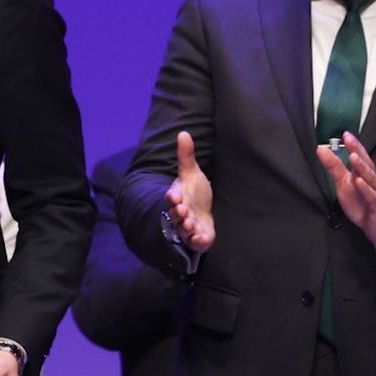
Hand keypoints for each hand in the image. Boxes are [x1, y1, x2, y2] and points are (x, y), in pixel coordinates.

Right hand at [165, 131, 214, 251]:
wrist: (204, 212)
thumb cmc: (196, 193)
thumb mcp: (192, 173)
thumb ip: (186, 156)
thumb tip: (183, 133)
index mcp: (177, 198)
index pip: (171, 198)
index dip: (172, 197)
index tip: (174, 195)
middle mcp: (180, 214)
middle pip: (175, 215)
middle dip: (178, 214)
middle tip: (183, 211)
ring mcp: (188, 228)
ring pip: (183, 230)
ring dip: (186, 228)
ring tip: (191, 224)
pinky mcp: (198, 239)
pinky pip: (195, 243)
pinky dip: (198, 242)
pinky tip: (203, 238)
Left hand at [318, 131, 375, 251]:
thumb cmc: (363, 204)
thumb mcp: (344, 184)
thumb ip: (334, 168)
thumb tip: (322, 150)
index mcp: (364, 175)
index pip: (360, 157)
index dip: (353, 145)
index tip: (345, 134)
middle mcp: (372, 181)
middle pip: (366, 164)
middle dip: (358, 151)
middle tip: (349, 140)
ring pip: (370, 178)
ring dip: (362, 167)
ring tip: (353, 156)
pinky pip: (372, 197)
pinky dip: (366, 189)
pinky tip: (360, 182)